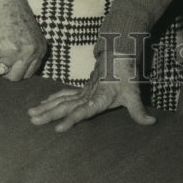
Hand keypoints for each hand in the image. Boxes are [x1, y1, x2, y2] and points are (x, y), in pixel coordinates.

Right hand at [0, 0, 47, 81]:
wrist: (6, 1)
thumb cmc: (18, 16)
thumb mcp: (32, 35)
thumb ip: (29, 53)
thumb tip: (19, 74)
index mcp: (40, 50)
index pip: (29, 73)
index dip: (18, 69)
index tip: (12, 63)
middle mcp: (29, 54)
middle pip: (16, 78)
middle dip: (7, 72)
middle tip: (2, 58)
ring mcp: (13, 54)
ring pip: (0, 71)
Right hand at [27, 52, 154, 132]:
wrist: (120, 53)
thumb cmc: (126, 74)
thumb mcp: (134, 93)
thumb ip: (139, 111)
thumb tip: (151, 122)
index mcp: (99, 98)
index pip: (83, 111)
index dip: (71, 120)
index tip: (58, 129)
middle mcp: (88, 95)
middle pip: (66, 106)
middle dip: (49, 114)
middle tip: (33, 121)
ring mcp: (83, 92)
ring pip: (61, 100)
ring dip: (46, 107)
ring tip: (31, 115)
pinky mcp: (82, 90)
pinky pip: (64, 95)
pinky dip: (52, 99)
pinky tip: (42, 104)